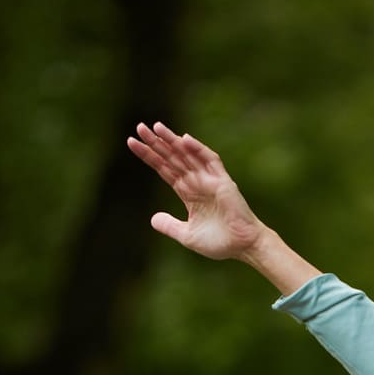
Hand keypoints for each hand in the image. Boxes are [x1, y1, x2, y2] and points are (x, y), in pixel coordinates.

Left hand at [125, 123, 267, 260]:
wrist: (242, 247)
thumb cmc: (219, 242)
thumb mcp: (187, 236)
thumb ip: (170, 226)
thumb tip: (152, 219)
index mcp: (187, 192)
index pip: (164, 169)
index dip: (148, 156)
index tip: (131, 142)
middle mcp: (197, 182)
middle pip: (172, 158)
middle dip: (156, 143)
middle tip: (139, 127)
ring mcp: (209, 180)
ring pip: (187, 155)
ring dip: (172, 141)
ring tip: (156, 127)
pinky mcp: (223, 181)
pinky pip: (210, 160)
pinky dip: (198, 149)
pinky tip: (184, 139)